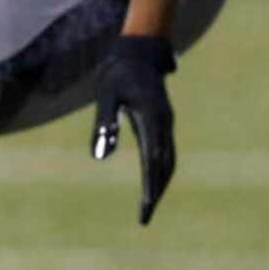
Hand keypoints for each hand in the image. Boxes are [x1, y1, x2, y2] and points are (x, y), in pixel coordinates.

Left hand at [91, 34, 176, 224]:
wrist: (139, 53)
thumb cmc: (117, 73)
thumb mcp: (105, 95)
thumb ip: (103, 123)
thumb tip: (99, 156)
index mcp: (151, 118)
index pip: (153, 159)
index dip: (150, 184)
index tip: (145, 205)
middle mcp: (164, 124)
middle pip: (165, 165)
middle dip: (156, 191)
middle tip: (145, 217)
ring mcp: (167, 124)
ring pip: (169, 160)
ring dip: (161, 184)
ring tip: (148, 206)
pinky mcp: (164, 124)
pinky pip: (166, 152)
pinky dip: (162, 171)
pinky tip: (153, 184)